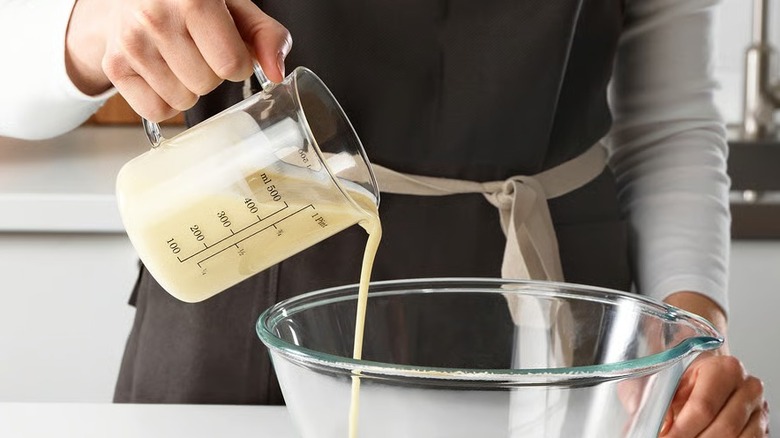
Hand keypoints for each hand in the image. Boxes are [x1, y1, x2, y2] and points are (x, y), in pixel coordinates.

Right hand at [65, 0, 290, 120]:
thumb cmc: (189, 1)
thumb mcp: (233, 5)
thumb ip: (264, 35)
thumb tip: (277, 73)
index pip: (232, 65)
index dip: (237, 62)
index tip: (225, 46)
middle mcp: (155, 17)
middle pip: (207, 85)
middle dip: (211, 72)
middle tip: (198, 48)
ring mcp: (131, 42)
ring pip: (184, 101)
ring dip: (189, 86)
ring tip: (178, 56)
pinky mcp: (114, 65)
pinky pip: (157, 111)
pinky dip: (165, 100)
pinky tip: (161, 71)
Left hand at [661, 292, 768, 436]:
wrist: (703, 376)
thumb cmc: (680, 377)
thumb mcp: (659, 380)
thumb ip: (653, 398)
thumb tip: (649, 425)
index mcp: (724, 368)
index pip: (703, 406)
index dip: (681, 429)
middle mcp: (747, 388)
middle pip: (723, 428)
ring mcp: (758, 410)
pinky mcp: (760, 427)